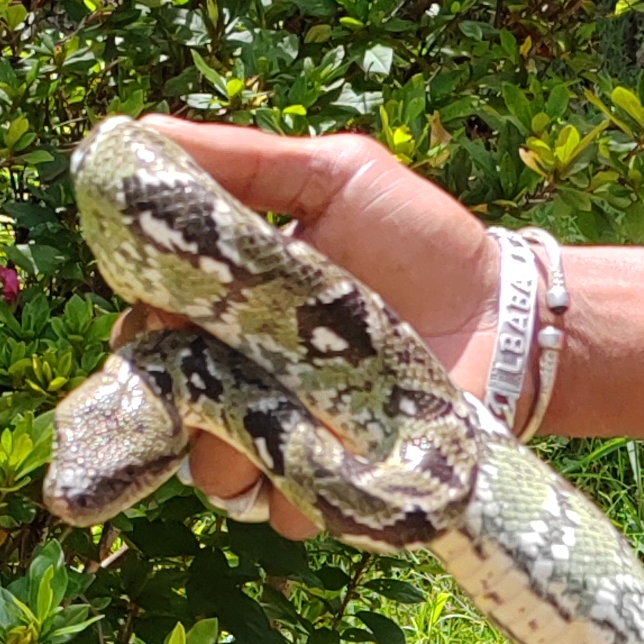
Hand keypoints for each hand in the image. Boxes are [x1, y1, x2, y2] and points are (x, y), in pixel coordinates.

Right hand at [135, 115, 500, 531]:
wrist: (502, 314)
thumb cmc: (419, 238)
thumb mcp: (336, 177)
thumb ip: (244, 161)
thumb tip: (141, 133)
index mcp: (228, 312)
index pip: (146, 335)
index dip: (142, 333)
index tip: (158, 321)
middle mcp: (245, 381)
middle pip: (166, 415)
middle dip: (176, 403)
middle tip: (215, 376)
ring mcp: (286, 439)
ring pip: (217, 473)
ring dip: (237, 450)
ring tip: (291, 410)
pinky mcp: (332, 488)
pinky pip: (285, 510)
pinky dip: (301, 489)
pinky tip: (338, 452)